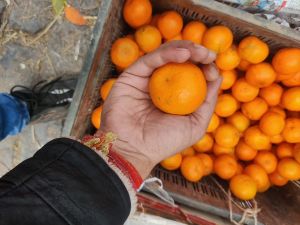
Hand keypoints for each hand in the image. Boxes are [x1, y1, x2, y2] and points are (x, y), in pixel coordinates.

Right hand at [99, 41, 221, 178]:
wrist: (133, 149)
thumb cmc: (164, 142)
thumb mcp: (195, 125)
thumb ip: (207, 102)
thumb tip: (218, 77)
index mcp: (175, 96)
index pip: (192, 75)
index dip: (204, 68)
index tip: (213, 68)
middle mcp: (161, 85)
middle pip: (180, 62)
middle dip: (197, 54)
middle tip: (209, 54)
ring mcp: (146, 79)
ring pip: (165, 55)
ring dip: (184, 48)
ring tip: (198, 51)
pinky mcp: (132, 75)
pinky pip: (151, 59)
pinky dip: (168, 54)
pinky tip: (183, 54)